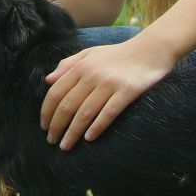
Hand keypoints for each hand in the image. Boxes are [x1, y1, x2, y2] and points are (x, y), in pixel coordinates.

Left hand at [39, 39, 174, 149]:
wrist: (151, 49)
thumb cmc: (118, 54)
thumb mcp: (89, 53)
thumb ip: (67, 65)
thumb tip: (47, 80)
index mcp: (80, 66)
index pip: (56, 92)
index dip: (47, 112)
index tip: (44, 127)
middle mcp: (92, 75)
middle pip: (67, 105)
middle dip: (56, 126)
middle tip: (51, 141)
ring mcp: (110, 83)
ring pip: (85, 112)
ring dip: (72, 132)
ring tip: (65, 146)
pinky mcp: (128, 91)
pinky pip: (109, 112)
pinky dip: (97, 127)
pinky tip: (89, 139)